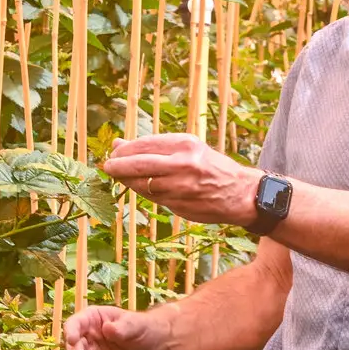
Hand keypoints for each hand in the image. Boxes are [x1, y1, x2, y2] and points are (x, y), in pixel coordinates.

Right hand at [64, 305, 170, 349]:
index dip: (70, 331)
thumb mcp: (134, 324)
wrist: (155, 347)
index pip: (74, 324)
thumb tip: (108, 329)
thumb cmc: (142, 328)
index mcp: (92, 321)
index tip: (72, 340)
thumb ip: (122, 327)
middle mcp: (88, 339)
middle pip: (74, 347)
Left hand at [104, 133, 260, 226]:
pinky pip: (154, 199)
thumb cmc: (210, 167)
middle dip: (118, 167)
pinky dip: (144, 193)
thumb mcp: (187, 148)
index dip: (124, 151)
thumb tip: (118, 145)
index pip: (144, 146)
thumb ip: (154, 148)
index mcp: (185, 144)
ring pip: (144, 185)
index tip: (113, 154)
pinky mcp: (181, 205)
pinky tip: (141, 188)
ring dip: (128, 183)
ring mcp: (182, 187)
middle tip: (107, 167)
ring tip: (122, 178)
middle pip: (139, 166)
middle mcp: (183, 164)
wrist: (240, 193)